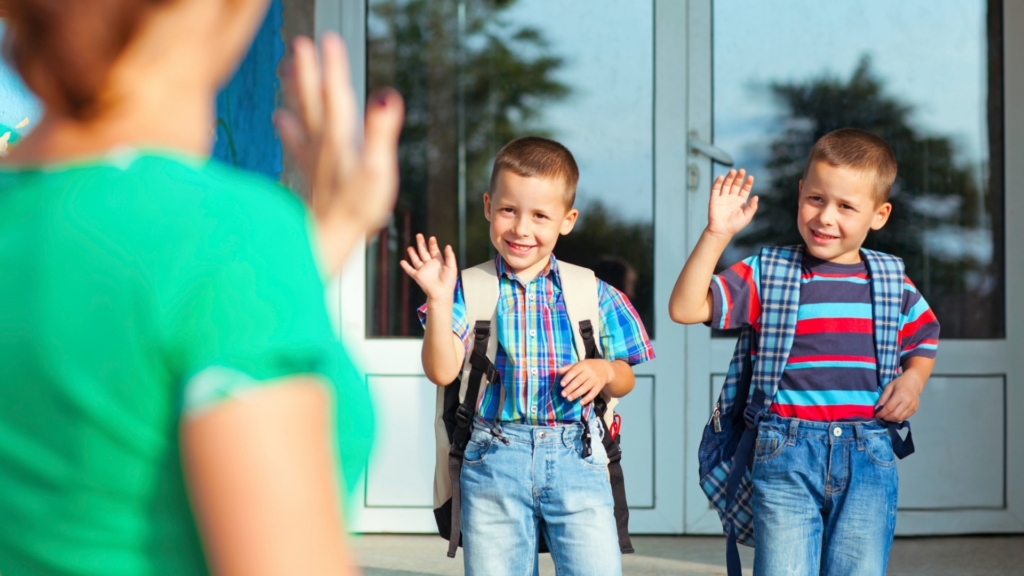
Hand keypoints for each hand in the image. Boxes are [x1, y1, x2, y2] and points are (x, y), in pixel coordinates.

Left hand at [275, 33, 403, 274]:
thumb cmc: (355, 211)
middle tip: (300, 43)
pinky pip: (296, 143)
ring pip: (302, 116)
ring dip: (295, 91)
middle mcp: (323, 145)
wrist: (326, 242)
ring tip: (285, 67)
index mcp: (340, 140)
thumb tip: (386, 95)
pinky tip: (278, 117)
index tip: (328, 38)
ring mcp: (314, 160)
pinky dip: (287, 127)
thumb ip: (381, 133)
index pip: (337, 94)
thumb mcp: (378, 172)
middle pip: (313, 100)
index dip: (333, 66)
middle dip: (307, 71)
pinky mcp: (310, 175)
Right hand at [400, 234, 458, 301]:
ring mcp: (423, 270)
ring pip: (416, 259)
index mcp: (438, 262)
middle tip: (419, 235)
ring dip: (413, 253)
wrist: (441, 292)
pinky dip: (406, 266)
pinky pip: (410, 270)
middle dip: (421, 244)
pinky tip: (402, 261)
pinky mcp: (417, 276)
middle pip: (424, 252)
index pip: (434, 251)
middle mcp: (429, 265)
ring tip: (410, 247)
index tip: (432, 238)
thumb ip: (450, 256)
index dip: (432, 244)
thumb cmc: (448, 281)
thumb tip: (448, 246)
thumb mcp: (452, 267)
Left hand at [557, 360, 614, 404]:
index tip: (561, 384)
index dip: (568, 377)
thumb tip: (557, 371)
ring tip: (569, 399)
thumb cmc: (588, 367)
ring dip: (577, 393)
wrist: (605, 369)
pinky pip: (594, 393)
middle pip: (579, 380)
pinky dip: (587, 398)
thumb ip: (568, 368)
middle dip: (571, 388)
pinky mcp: (599, 386)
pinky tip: (581, 403)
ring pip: (585, 387)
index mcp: (583, 365)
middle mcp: (590, 372)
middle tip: (563, 394)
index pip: (574, 371)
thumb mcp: (579, 364)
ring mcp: (595, 379)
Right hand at [706, 169, 756, 239]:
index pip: (744, 189)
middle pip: (735, 185)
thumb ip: (752, 207)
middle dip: (739, 178)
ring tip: (733, 171)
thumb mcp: (747, 216)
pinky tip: (721, 176)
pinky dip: (718, 182)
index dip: (747, 183)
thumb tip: (757, 196)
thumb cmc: (735, 226)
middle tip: (742, 170)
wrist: (721, 231)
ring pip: (726, 185)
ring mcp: (722, 198)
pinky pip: (715, 189)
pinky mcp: (714, 199)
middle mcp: (731, 198)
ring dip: (729, 177)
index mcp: (740, 202)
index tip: (750, 177)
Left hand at [875, 372, 924, 421]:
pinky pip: (905, 417)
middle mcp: (908, 402)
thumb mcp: (888, 387)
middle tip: (882, 416)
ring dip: (892, 419)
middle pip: (895, 415)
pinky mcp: (915, 409)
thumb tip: (877, 409)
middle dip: (887, 418)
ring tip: (887, 416)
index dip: (882, 413)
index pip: (889, 408)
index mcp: (900, 395)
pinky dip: (898, 418)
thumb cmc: (900, 383)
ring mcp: (913, 406)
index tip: (877, 415)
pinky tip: (894, 414)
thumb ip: (882, 398)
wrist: (914, 382)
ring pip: (900, 418)